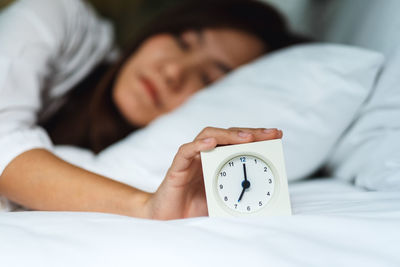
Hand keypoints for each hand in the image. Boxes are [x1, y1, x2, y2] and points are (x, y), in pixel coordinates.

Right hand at [144, 127, 282, 219]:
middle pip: (227, 135)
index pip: (238, 143)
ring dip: (229, 135)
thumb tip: (267, 203)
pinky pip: (185, 151)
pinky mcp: (177, 168)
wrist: (167, 221)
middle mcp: (205, 156)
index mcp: (218, 162)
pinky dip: (198, 145)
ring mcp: (191, 160)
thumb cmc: (194, 210)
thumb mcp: (223, 202)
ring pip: (208, 136)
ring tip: (247, 138)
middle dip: (250, 133)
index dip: (257, 137)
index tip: (277, 136)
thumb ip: (239, 196)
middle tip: (271, 133)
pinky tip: (210, 144)